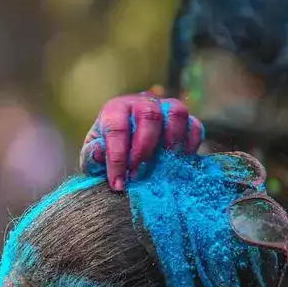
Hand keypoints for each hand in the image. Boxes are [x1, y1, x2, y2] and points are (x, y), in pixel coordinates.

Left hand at [81, 94, 204, 189]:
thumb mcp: (93, 157)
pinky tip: (180, 161)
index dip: (118, 158)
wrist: (124, 148)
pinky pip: (194, 125)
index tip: (118, 184)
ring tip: (164, 164)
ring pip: (176, 112)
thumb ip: (93, 156)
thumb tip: (100, 153)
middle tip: (138, 175)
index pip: (117, 129)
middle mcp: (141, 102)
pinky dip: (191, 143)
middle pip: (149, 115)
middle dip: (144, 149)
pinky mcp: (183, 120)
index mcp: (115, 109)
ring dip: (172, 140)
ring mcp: (165, 107)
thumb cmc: (105, 152)